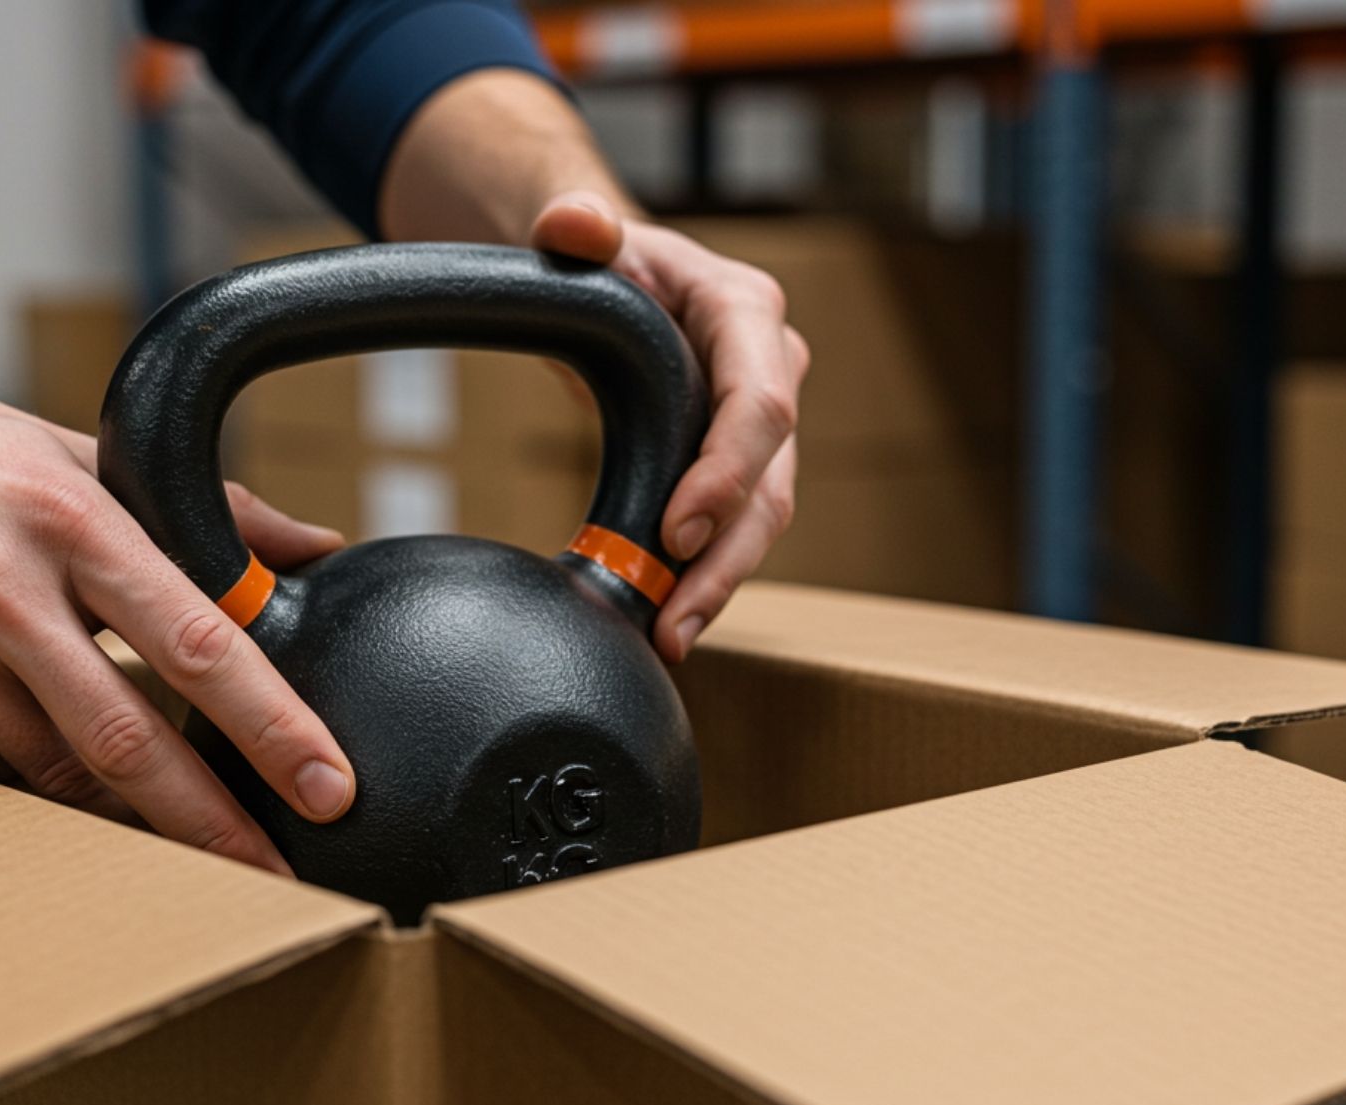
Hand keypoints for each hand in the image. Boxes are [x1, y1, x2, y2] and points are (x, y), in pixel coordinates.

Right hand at [0, 361, 352, 874]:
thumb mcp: (70, 448)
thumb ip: (201, 505)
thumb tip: (307, 548)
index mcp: (67, 518)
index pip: (193, 638)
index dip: (270, 724)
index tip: (323, 781)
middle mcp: (0, 590)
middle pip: (125, 737)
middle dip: (209, 819)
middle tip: (270, 868)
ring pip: (51, 768)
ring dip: (119, 808)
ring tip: (174, 828)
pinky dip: (29, 773)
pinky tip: (53, 766)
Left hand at [529, 191, 806, 662]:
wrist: (610, 278)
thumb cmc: (602, 256)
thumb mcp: (584, 231)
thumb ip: (575, 224)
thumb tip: (572, 225)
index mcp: (745, 313)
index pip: (760, 405)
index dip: (726, 472)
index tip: (676, 530)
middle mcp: (772, 370)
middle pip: (773, 481)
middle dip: (727, 557)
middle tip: (676, 618)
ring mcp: (760, 424)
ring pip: (762, 518)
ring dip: (719, 584)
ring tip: (672, 638)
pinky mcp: (737, 463)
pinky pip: (733, 529)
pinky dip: (703, 577)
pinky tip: (668, 622)